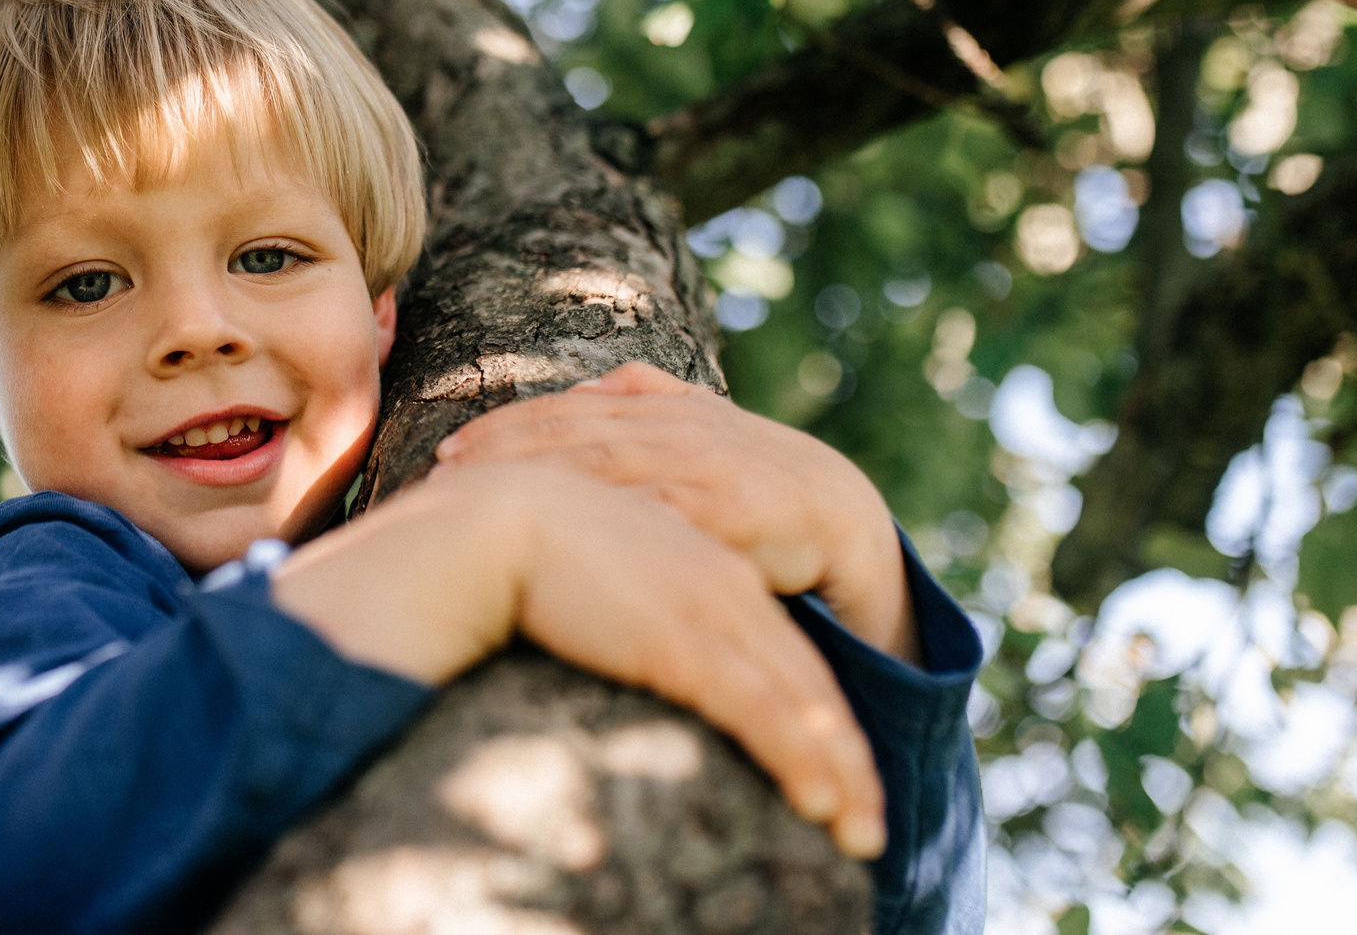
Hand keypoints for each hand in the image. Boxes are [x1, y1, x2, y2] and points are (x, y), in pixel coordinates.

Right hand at [271, 461, 887, 858]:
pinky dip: (802, 762)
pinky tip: (825, 807)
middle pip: (809, 681)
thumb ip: (624, 605)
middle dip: (846, 755)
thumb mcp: (595, 577)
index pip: (781, 648)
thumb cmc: (518, 553)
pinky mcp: (687, 643)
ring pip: (802, 704)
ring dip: (842, 775)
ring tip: (861, 834)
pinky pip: (765, 714)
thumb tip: (621, 645)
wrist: (489, 521)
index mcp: (705, 567)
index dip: (813, 711)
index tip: (835, 765)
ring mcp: (710, 613)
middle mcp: (723, 585)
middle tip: (867, 821)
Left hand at [435, 362, 918, 664]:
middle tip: (442, 476)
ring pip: (609, 469)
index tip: (448, 452)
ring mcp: (709, 468)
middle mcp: (683, 428)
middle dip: (505, 452)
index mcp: (666, 408)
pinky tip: (562, 541)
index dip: (505, 428)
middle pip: (576, 434)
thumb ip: (647, 400)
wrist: (850, 524)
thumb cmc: (762, 487)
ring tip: (481, 502)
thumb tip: (581, 389)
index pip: (569, 412)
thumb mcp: (702, 433)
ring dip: (539, 484)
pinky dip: (608, 525)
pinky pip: (662, 520)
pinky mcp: (735, 513)